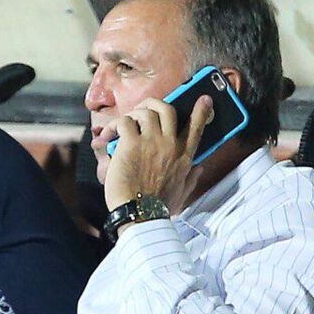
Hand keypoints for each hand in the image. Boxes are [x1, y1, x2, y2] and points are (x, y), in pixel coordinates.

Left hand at [102, 95, 212, 212]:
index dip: (201, 111)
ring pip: (145, 112)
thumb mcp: (183, 193)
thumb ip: (192, 179)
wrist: (141, 214)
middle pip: (167, 109)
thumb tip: (200, 169)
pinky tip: (109, 136)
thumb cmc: (159, 208)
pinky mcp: (131, 144)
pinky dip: (114, 126)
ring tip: (123, 126)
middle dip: (154, 104)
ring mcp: (152, 142)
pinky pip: (124, 122)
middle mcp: (170, 145)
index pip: (196, 127)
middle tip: (145, 109)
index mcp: (184, 157)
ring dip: (133, 115)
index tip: (204, 99)